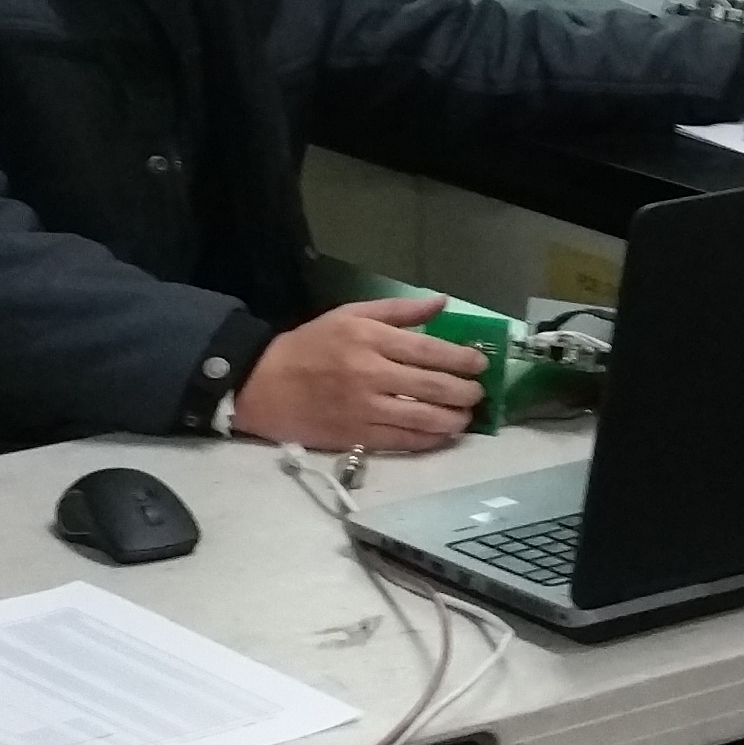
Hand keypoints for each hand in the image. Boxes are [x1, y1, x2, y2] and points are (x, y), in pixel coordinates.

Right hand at [231, 296, 482, 455]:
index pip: (428, 349)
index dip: (460, 359)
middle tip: (478, 393)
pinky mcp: (356, 436)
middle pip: (432, 385)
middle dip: (464, 391)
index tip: (480, 363)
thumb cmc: (309, 346)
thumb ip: (398, 310)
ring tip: (466, 416)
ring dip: (453, 419)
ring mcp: (364, 408)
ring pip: (423, 417)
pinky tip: (443, 434)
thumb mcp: (349, 314)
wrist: (263, 385)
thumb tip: (441, 303)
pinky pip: (403, 441)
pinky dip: (430, 439)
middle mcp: (370, 373)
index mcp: (369, 339)